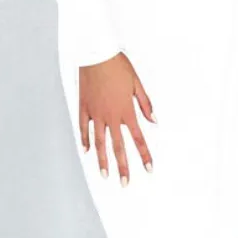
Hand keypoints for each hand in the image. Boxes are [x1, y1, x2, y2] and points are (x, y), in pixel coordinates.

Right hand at [79, 52, 155, 185]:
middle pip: (118, 146)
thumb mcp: (137, 83)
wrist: (96, 54)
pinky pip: (83, 128)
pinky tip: (86, 151)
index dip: (144, 154)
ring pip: (99, 142)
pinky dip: (85, 140)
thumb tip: (154, 120)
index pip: (138, 138)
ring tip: (105, 175)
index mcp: (126, 110)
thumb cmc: (118, 66)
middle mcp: (110, 116)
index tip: (149, 169)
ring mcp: (95, 113)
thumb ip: (145, 104)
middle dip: (123, 166)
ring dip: (102, 160)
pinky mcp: (83, 107)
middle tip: (125, 183)